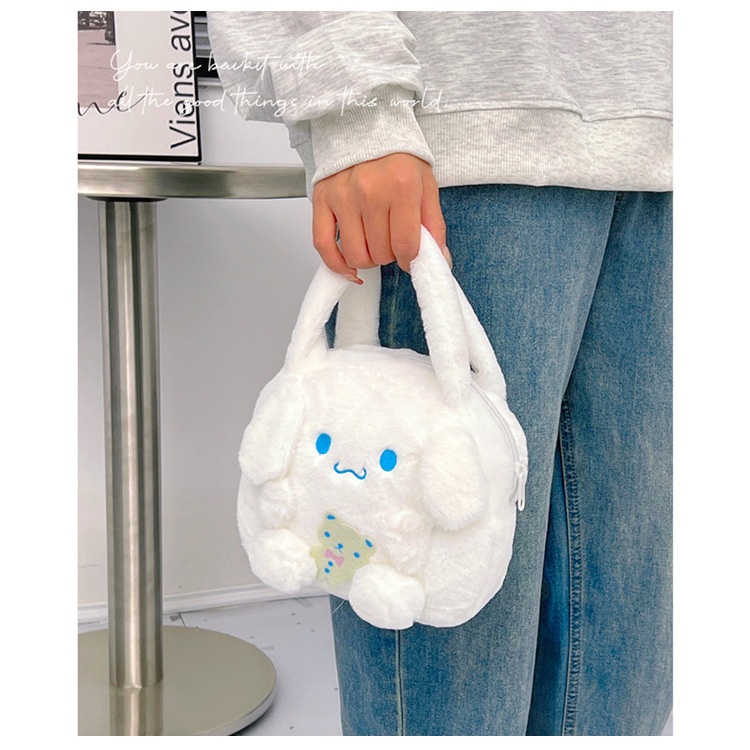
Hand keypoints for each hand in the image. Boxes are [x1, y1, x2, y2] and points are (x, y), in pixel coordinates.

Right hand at [312, 152, 450, 282]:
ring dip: (368, 258)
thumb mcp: (426, 186)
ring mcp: (343, 197)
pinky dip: (337, 264)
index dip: (410, 259)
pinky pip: (324, 245)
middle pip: (381, 253)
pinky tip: (349, 265)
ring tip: (373, 243)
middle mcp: (370, 191)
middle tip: (391, 239)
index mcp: (401, 187)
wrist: (367, 125)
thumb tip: (440, 260)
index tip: (409, 256)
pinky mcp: (322, 199)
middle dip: (390, 254)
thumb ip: (434, 225)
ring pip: (355, 254)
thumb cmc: (398, 156)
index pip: (406, 246)